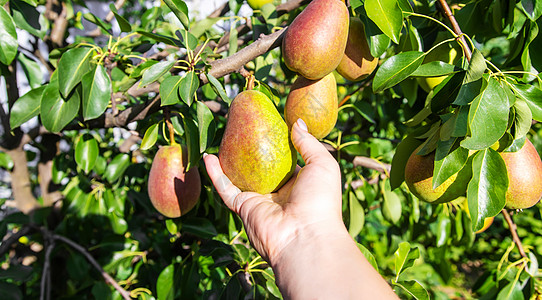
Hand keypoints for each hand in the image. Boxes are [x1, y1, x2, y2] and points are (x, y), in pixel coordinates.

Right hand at [204, 119, 343, 263]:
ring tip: (220, 139)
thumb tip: (296, 122)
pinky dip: (215, 174)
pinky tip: (208, 157)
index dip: (276, 143)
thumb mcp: (322, 164)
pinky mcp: (243, 207)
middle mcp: (276, 192)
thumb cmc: (320, 200)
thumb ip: (308, 143)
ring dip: (227, 160)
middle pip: (259, 167)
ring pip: (238, 176)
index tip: (266, 123)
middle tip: (239, 127)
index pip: (284, 160)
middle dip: (249, 150)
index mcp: (297, 183)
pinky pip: (226, 188)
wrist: (305, 235)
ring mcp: (258, 200)